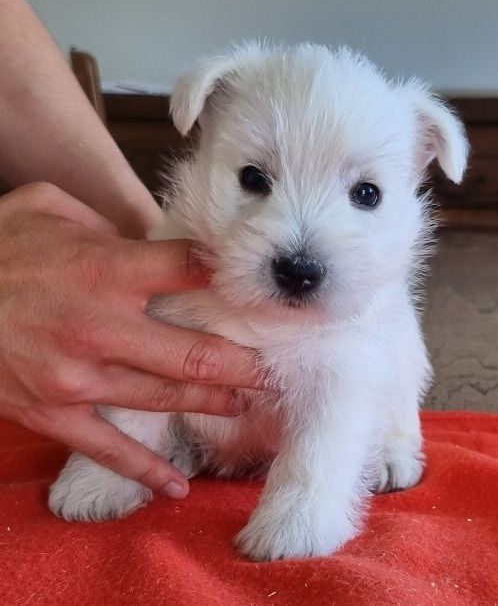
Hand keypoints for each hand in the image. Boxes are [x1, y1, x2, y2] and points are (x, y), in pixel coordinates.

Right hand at [0, 183, 261, 496]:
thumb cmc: (0, 249)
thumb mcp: (47, 209)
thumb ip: (108, 221)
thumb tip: (153, 234)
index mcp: (105, 269)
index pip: (189, 269)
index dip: (229, 278)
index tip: (257, 292)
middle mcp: (100, 325)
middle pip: (193, 351)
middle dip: (241, 364)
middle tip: (272, 370)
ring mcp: (78, 376)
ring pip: (164, 398)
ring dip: (212, 404)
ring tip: (246, 404)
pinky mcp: (53, 411)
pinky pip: (108, 448)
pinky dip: (145, 470)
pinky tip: (176, 486)